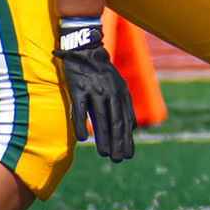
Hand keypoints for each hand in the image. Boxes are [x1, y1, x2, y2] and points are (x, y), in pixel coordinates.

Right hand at [55, 20, 135, 162]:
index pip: (126, 119)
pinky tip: (83, 139)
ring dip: (104, 137)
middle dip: (119, 142)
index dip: (127, 138)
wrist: (85, 49)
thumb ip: (124, 105)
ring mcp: (94, 89)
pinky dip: (81, 125)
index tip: (129, 155)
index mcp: (121, 92)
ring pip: (100, 118)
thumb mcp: (118, 85)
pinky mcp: (78, 88)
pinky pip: (79, 110)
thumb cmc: (102, 72)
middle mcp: (110, 91)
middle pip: (116, 121)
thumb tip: (131, 128)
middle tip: (119, 160)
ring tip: (106, 154)